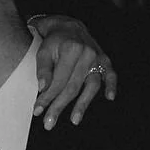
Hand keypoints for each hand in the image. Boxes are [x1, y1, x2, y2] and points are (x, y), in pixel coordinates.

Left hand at [29, 15, 117, 130]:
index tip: (37, 111)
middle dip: (59, 106)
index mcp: (70, 50)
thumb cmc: (53, 41)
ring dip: (83, 104)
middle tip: (48, 123)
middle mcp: (86, 54)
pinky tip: (110, 97)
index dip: (47, 97)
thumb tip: (43, 88)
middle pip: (72, 86)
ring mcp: (97, 58)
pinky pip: (111, 74)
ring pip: (91, 85)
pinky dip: (112, 85)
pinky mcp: (105, 60)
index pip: (58, 80)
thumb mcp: (43, 50)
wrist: (68, 26)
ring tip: (74, 120)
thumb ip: (43, 69)